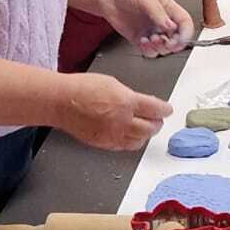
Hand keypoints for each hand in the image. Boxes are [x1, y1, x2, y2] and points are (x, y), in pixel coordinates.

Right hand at [54, 71, 172, 147]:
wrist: (61, 102)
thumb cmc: (82, 88)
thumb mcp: (113, 84)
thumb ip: (130, 96)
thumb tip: (143, 105)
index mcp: (126, 101)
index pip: (155, 109)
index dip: (164, 110)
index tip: (167, 110)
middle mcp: (121, 120)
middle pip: (150, 128)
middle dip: (157, 123)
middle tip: (157, 119)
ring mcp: (113, 134)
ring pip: (140, 140)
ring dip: (146, 134)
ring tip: (145, 128)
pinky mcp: (104, 143)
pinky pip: (125, 146)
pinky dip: (132, 141)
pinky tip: (131, 135)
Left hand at [101, 0, 193, 56]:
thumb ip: (159, 14)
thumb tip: (170, 26)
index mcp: (168, 9)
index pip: (185, 23)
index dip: (185, 33)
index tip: (179, 40)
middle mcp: (162, 21)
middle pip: (177, 39)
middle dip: (172, 43)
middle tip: (164, 41)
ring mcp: (151, 30)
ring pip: (163, 48)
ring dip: (158, 47)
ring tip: (150, 39)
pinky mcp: (140, 39)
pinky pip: (149, 51)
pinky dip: (147, 50)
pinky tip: (142, 41)